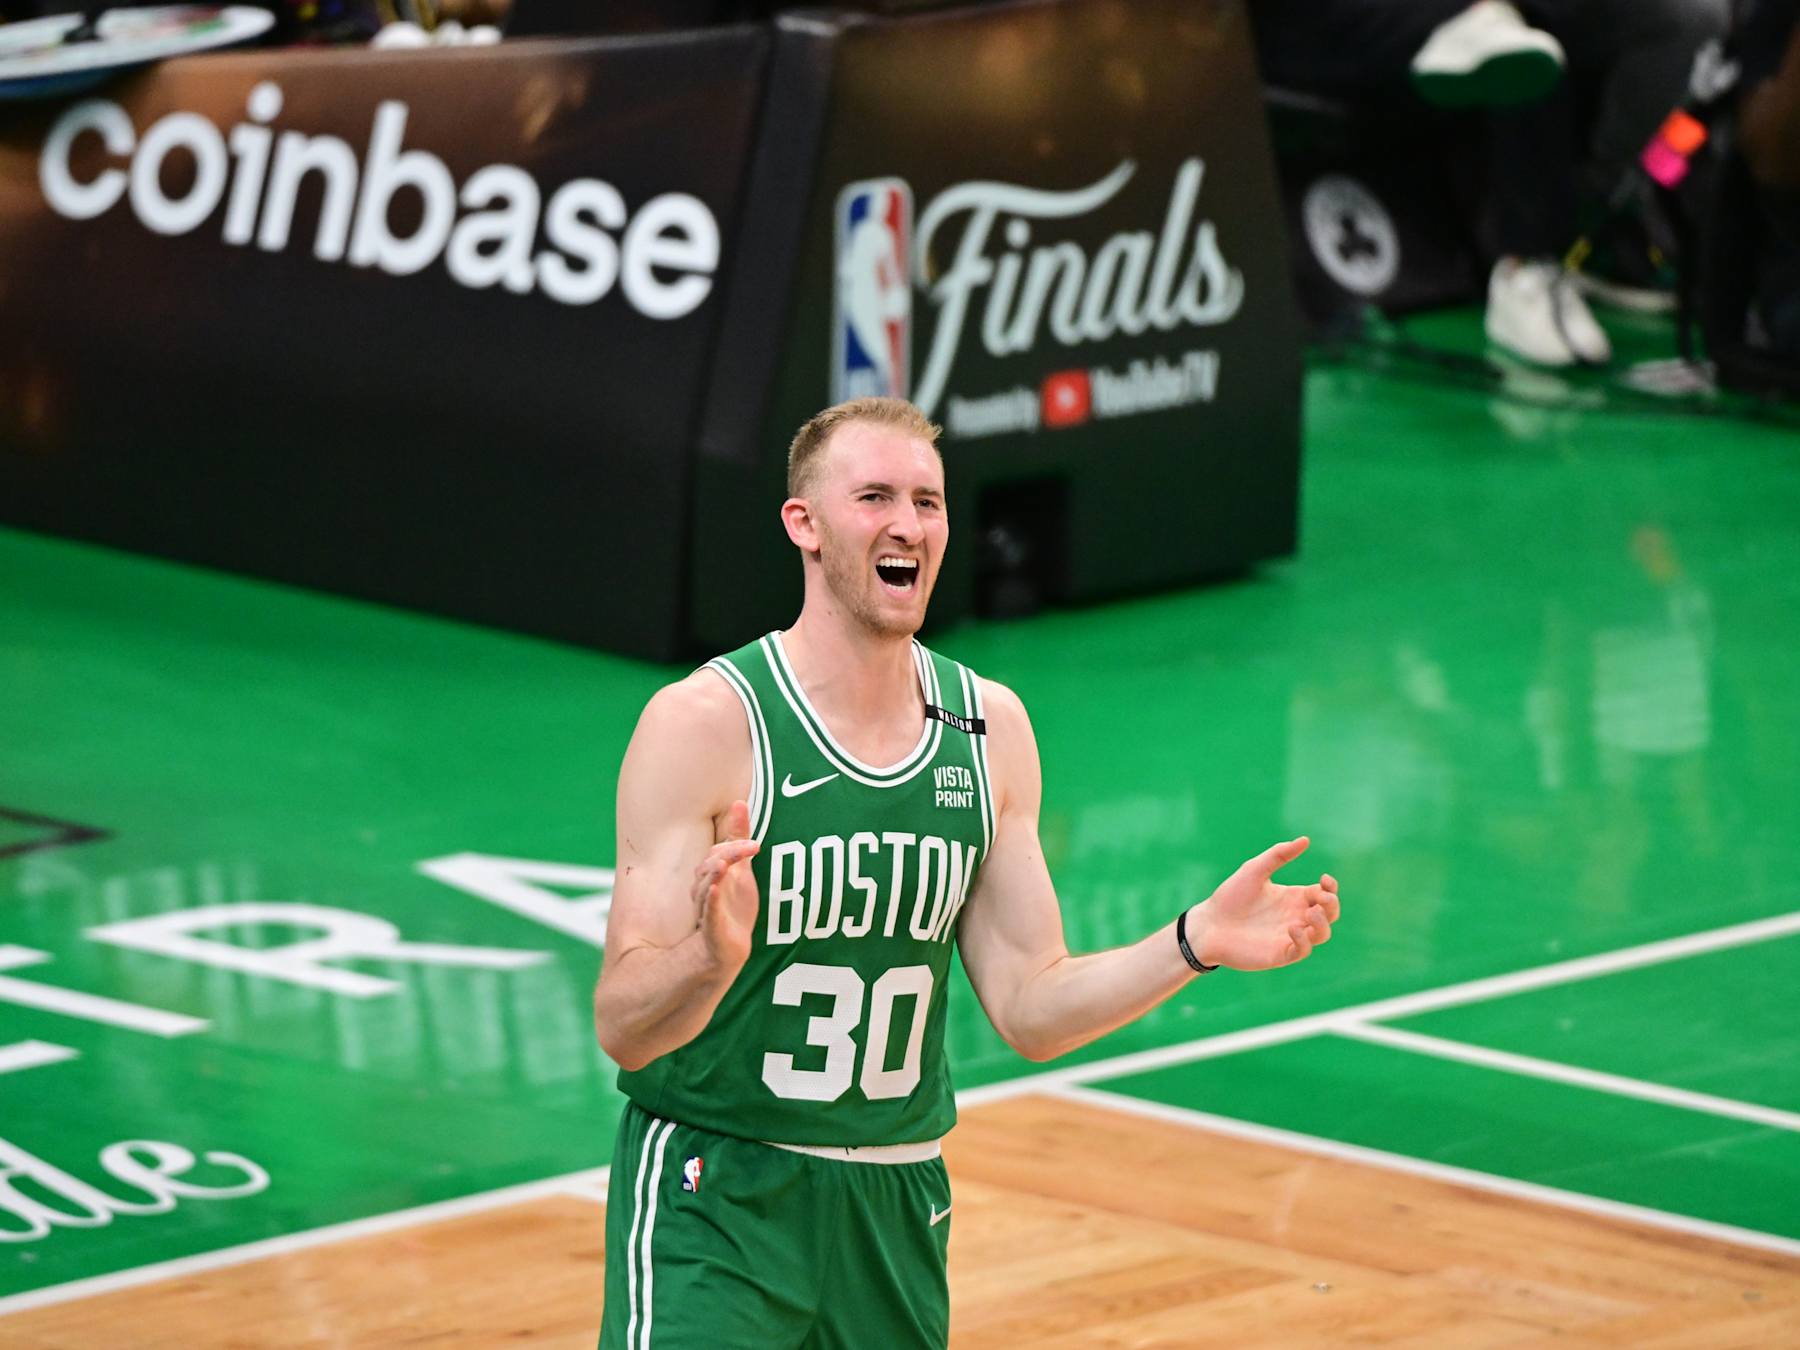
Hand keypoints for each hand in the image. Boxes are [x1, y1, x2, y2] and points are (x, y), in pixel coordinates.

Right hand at [694, 800, 759, 969]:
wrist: (728, 951)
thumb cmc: (732, 908)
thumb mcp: (741, 870)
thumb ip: (737, 839)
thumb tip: (738, 802)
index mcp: (712, 874)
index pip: (720, 853)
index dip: (737, 844)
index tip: (754, 839)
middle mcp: (705, 889)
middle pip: (711, 866)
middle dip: (727, 855)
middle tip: (749, 847)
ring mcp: (707, 909)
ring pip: (705, 888)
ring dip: (713, 874)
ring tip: (721, 863)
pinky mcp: (712, 929)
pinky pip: (708, 913)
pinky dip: (709, 900)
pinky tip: (713, 889)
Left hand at [1186, 837, 1337, 971]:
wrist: (1209, 924)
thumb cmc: (1231, 897)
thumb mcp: (1255, 870)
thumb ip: (1279, 855)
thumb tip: (1305, 839)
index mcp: (1293, 897)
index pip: (1324, 894)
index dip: (1331, 888)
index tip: (1325, 879)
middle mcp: (1295, 917)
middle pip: (1329, 914)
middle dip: (1332, 905)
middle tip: (1320, 898)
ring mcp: (1290, 936)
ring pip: (1322, 934)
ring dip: (1323, 924)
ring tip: (1311, 913)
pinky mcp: (1280, 954)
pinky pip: (1302, 951)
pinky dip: (1304, 941)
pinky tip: (1292, 928)